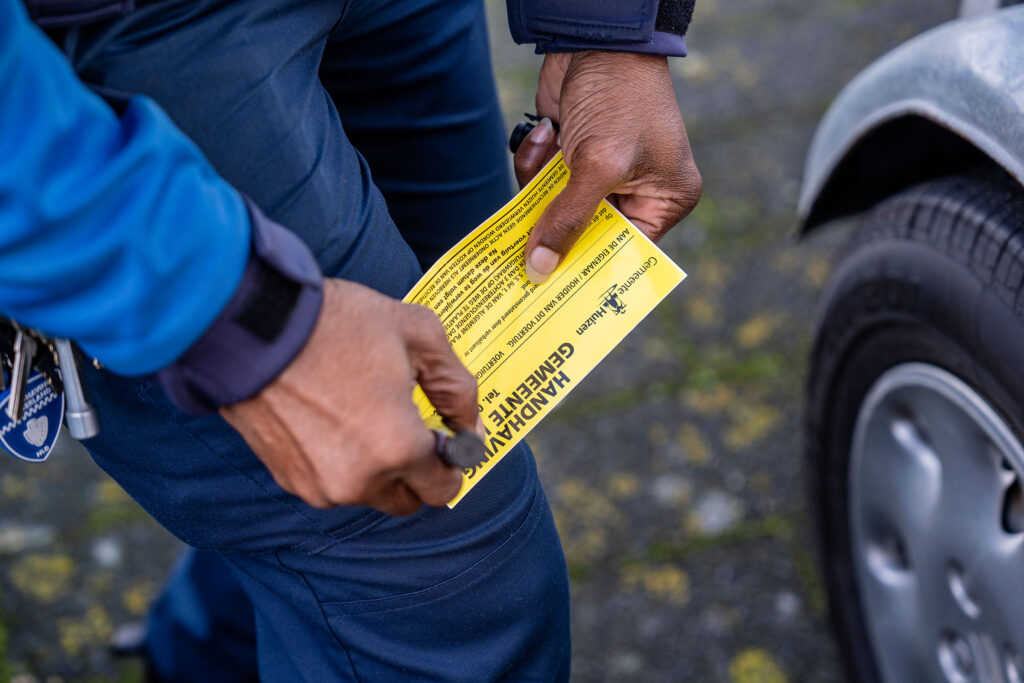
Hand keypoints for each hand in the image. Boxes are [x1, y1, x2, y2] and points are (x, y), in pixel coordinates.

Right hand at [220, 279, 477, 514]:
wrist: (252, 323)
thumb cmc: (337, 323)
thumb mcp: (419, 335)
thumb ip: (457, 387)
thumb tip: (470, 425)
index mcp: (397, 448)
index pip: (443, 489)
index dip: (451, 462)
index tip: (441, 435)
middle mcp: (358, 480)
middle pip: (405, 498)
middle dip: (414, 469)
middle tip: (404, 422)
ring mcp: (318, 484)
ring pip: (366, 491)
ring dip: (374, 465)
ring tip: (360, 410)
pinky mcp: (287, 477)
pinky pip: (329, 482)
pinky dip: (337, 460)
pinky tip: (329, 416)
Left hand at [519, 51, 701, 283]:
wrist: (595, 37)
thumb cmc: (619, 97)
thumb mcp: (598, 165)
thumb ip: (569, 220)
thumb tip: (540, 271)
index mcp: (663, 200)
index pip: (625, 253)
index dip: (590, 270)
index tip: (555, 294)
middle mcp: (635, 192)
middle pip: (585, 236)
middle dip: (555, 232)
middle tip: (524, 252)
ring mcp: (599, 176)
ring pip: (555, 212)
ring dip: (539, 188)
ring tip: (546, 154)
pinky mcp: (570, 159)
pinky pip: (541, 184)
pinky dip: (533, 164)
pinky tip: (543, 135)